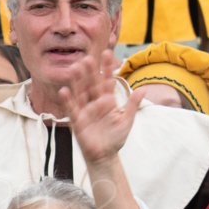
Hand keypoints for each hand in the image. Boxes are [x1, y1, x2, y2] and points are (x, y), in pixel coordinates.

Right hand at [58, 48, 135, 164]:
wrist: (105, 155)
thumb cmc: (115, 138)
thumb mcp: (127, 120)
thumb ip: (133, 104)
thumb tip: (144, 89)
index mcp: (107, 100)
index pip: (107, 81)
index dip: (107, 68)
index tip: (107, 53)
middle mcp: (94, 102)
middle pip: (91, 84)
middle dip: (90, 72)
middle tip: (88, 58)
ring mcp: (85, 110)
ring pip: (80, 92)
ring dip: (77, 81)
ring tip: (75, 68)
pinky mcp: (77, 120)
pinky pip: (71, 109)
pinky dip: (67, 100)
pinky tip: (64, 90)